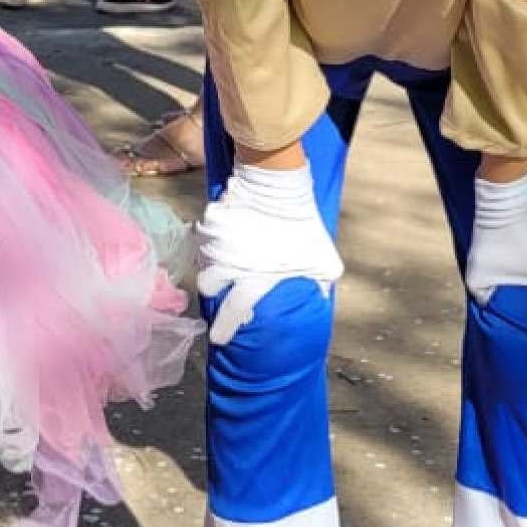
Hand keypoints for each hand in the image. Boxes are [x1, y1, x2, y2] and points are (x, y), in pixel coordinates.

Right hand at [195, 161, 342, 346]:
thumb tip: (323, 298)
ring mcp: (216, 241)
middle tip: (219, 286)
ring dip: (210, 262)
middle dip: (210, 290)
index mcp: (254, 278)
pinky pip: (203, 234)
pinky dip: (210, 237)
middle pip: (207, 286)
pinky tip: (223, 235)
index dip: (224, 328)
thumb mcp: (322, 260)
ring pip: (203, 259)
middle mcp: (229, 264)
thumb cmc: (303, 226)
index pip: (234, 311)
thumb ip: (322, 282)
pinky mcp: (210, 221)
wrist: (279, 186)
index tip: (217, 339)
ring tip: (221, 259)